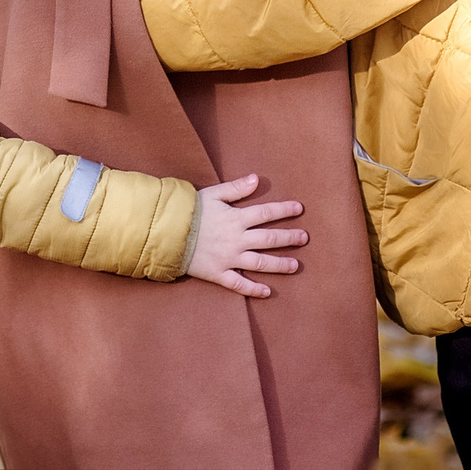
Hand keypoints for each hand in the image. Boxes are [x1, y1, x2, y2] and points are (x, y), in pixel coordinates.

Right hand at [185, 174, 305, 298]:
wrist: (166, 232)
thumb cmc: (189, 211)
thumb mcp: (212, 194)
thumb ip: (235, 188)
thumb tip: (256, 178)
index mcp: (236, 218)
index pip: (266, 213)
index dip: (284, 210)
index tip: (299, 208)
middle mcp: (237, 240)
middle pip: (269, 239)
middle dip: (289, 238)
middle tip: (304, 238)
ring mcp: (229, 258)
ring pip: (261, 263)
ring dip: (280, 265)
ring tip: (295, 266)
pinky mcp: (219, 273)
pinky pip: (240, 284)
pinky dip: (254, 289)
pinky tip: (268, 292)